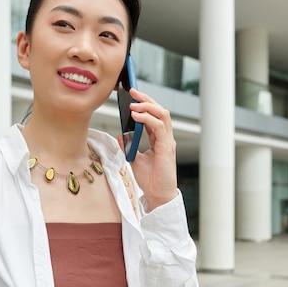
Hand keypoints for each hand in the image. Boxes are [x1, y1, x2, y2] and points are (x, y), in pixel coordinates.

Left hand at [117, 88, 178, 209]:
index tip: (132, 96)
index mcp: (159, 139)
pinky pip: (159, 127)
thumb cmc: (150, 179)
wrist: (157, 195)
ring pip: (162, 115)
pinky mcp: (167, 148)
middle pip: (160, 110)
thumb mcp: (134, 159)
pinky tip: (136, 116)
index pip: (154, 115)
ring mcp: (167, 141)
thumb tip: (120, 135)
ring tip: (133, 104)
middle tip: (133, 91)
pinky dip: (147, 119)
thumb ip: (129, 146)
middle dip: (146, 99)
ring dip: (147, 106)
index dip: (144, 104)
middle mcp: (165, 137)